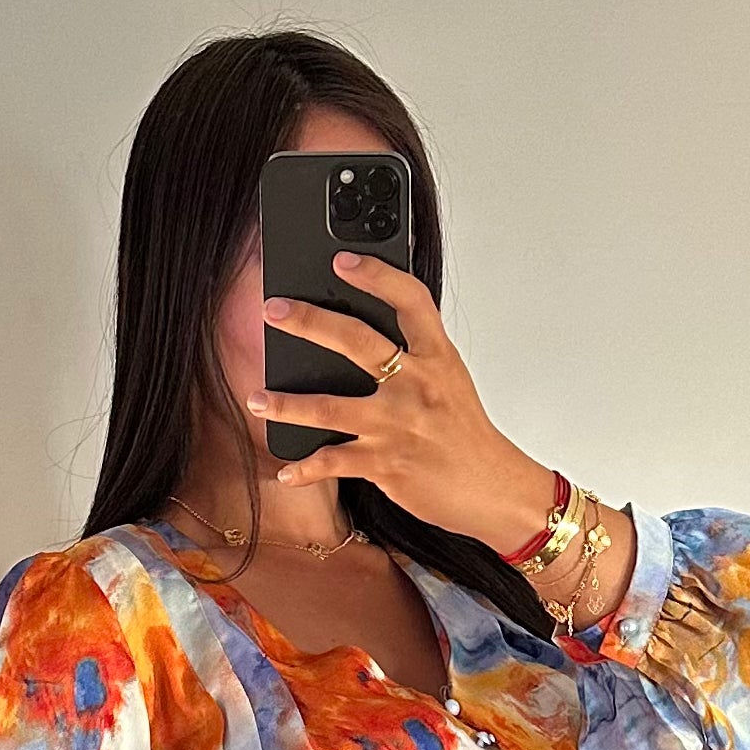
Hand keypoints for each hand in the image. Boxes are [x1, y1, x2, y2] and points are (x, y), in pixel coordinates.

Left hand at [249, 252, 552, 553]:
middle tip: (273, 310)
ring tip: (256, 398)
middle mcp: (417, 385)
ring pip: (328, 407)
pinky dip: (304, 468)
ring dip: (286, 404)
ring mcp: (398, 426)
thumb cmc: (466, 434)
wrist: (493, 488)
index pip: (410, 301)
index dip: (376, 276)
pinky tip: (284, 471)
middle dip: (309, 321)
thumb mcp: (450, 381)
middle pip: (357, 341)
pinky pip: (332, 462)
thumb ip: (415, 355)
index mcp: (438, 357)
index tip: (343, 260)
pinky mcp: (385, 464)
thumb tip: (365, 331)